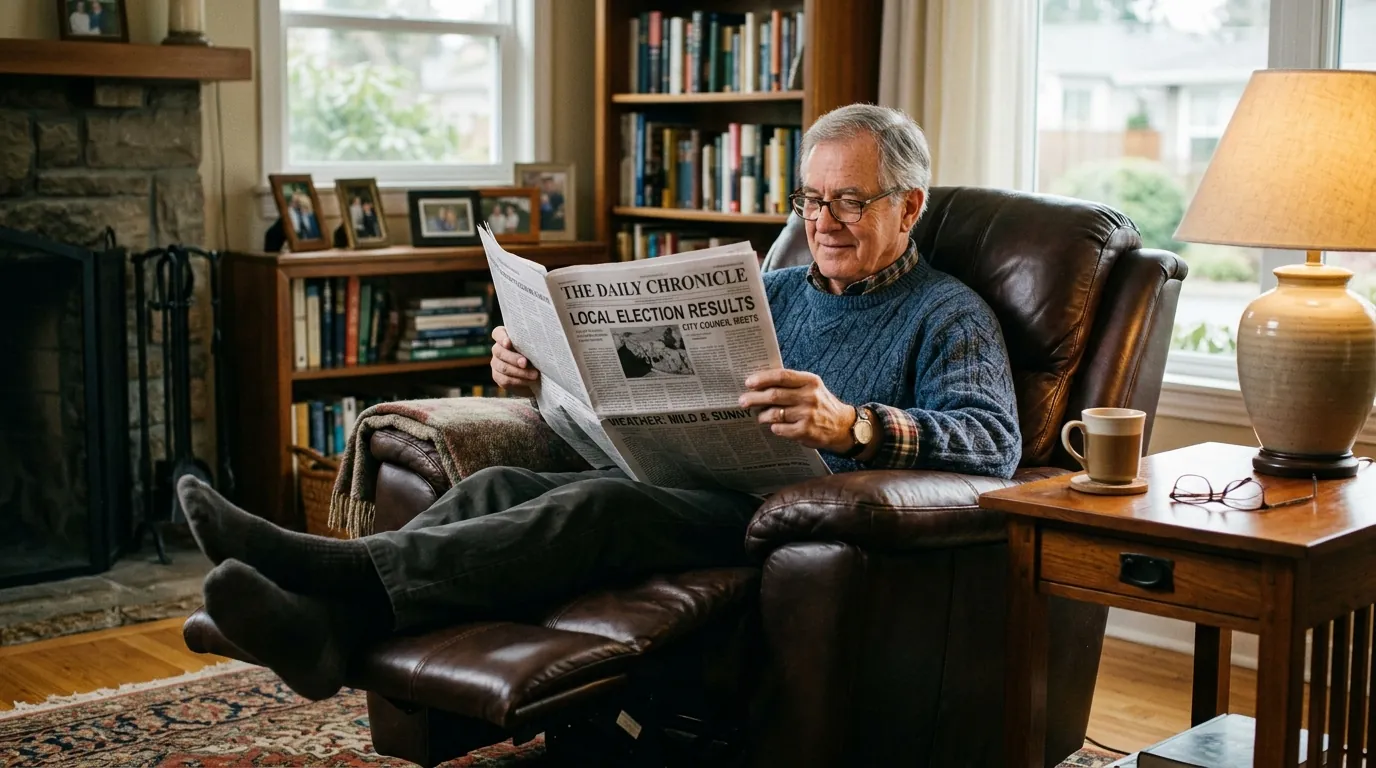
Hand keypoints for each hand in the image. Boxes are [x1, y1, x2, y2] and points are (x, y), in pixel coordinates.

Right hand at [490, 326, 538, 395]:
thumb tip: (540, 343)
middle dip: (513, 358)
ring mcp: (496, 363)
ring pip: (503, 367)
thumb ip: (534, 343)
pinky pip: (505, 380)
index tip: (508, 343)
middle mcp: (497, 349)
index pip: (497, 333)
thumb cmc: (538, 354)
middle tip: (525, 363)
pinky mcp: (498, 377)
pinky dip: (519, 381)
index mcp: (505, 336)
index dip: (501, 338)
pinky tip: (529, 381)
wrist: (537, 374)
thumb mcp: (537, 347)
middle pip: (499, 352)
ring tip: (534, 375)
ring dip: (519, 372)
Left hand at [738, 369, 855, 453]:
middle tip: (742, 401)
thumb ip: (791, 383)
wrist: (842, 426)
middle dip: (754, 398)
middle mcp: (809, 396)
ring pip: (775, 414)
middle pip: (774, 395)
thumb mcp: (811, 387)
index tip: (748, 382)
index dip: (763, 379)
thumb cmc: (820, 404)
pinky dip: (773, 428)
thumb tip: (760, 382)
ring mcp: (808, 414)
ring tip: (759, 416)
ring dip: (762, 415)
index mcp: (810, 381)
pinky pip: (780, 429)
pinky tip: (773, 426)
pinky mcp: (806, 431)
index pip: (782, 376)